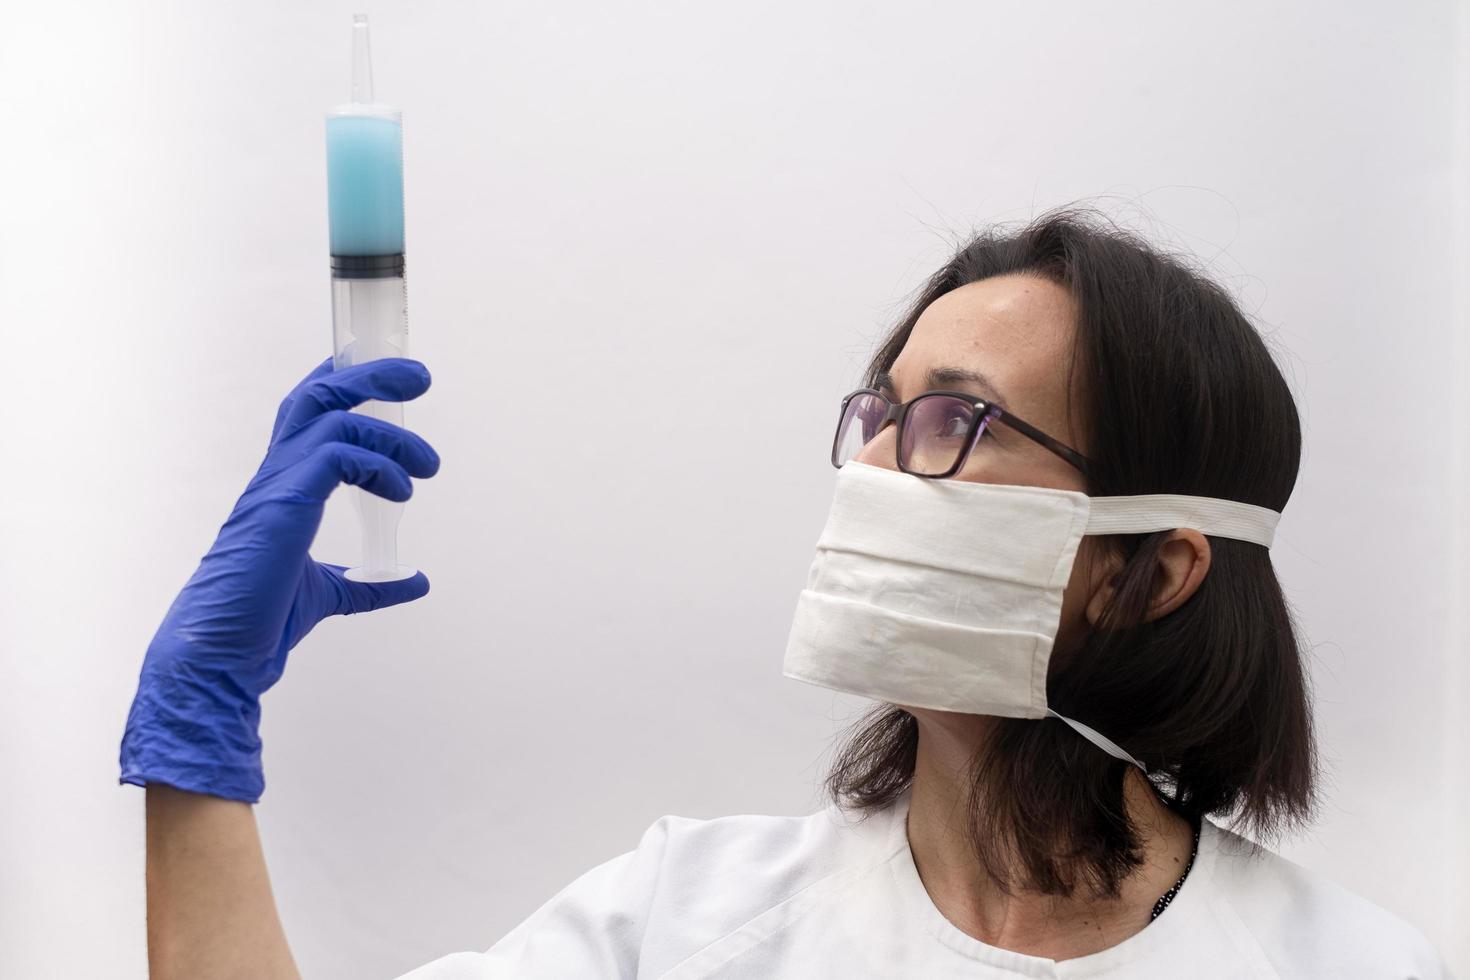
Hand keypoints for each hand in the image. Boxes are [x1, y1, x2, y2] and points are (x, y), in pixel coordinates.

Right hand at [120, 356, 440, 802]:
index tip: (385, 371)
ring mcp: (277, 486)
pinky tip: (400, 491)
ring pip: (332, 415)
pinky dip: (379, 465)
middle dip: (370, 374)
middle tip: (419, 376)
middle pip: (317, 394)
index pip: (307, 411)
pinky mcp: (285, 503)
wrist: (226, 655)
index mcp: (283, 485)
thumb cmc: (261, 624)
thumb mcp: (332, 595)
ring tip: (428, 466)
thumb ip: (371, 584)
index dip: (343, 379)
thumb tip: (415, 580)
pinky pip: (337, 454)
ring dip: (391, 432)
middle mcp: (276, 474)